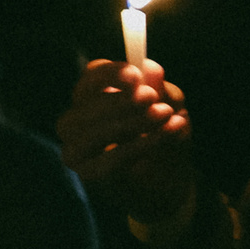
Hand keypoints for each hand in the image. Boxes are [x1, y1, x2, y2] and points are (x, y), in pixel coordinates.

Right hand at [57, 58, 196, 225]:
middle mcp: (77, 121)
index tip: (135, 75)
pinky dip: (137, 146)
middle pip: (80, 105)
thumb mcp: (172, 108)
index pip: (90, 78)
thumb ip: (161, 90)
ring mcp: (77, 149)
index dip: (109, 74)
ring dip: (128, 123)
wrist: (170, 181)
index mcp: (95, 96)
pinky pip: (106, 160)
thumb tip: (149, 67)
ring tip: (163, 116)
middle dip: (117, 100)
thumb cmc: (165, 137)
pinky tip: (163, 136)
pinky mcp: (88, 174)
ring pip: (88, 134)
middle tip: (150, 97)